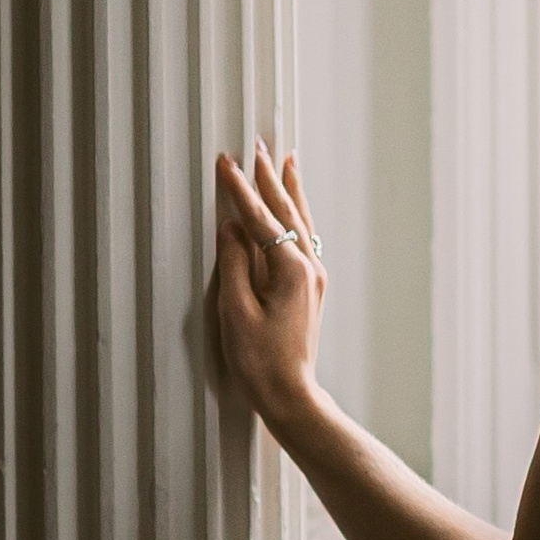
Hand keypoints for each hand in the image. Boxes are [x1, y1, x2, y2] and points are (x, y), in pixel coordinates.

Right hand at [210, 144, 325, 438]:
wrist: (289, 394)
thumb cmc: (259, 360)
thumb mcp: (236, 311)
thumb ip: (234, 264)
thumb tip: (232, 228)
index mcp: (291, 270)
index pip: (259, 219)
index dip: (239, 189)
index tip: (225, 160)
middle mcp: (309, 267)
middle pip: (286, 211)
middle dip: (269, 177)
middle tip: (257, 144)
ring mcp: (314, 277)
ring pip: (301, 221)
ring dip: (289, 190)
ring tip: (285, 159)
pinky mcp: (311, 288)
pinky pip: (304, 238)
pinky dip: (296, 215)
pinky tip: (293, 206)